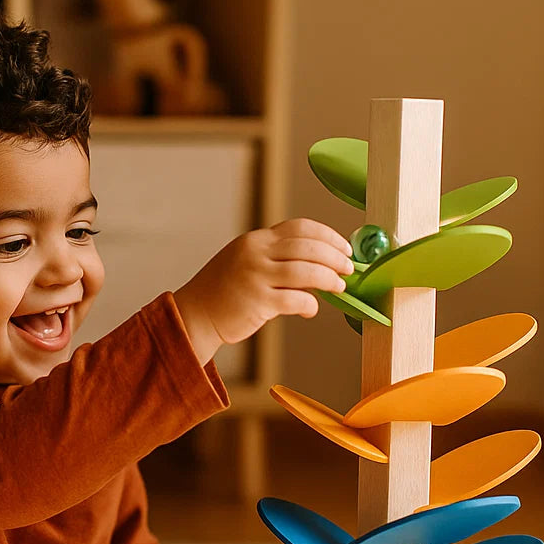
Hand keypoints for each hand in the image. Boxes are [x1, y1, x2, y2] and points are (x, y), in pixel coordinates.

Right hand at [173, 218, 353, 365]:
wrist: (195, 315)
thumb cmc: (223, 292)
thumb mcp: (246, 263)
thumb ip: (277, 260)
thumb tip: (318, 266)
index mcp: (256, 241)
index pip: (300, 228)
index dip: (327, 236)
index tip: (343, 248)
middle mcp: (256, 253)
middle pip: (308, 247)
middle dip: (335, 257)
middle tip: (348, 268)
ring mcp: (256, 277)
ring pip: (306, 272)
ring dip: (329, 279)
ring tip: (339, 287)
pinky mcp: (257, 302)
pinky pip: (296, 300)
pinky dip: (310, 304)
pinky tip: (312, 309)